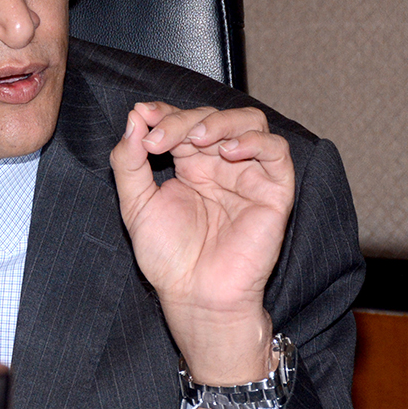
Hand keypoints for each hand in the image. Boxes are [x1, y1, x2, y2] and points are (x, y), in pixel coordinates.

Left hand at [110, 102, 294, 396]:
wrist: (194, 295)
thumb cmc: (168, 257)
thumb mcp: (136, 203)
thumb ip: (130, 160)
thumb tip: (134, 117)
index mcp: (191, 165)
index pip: (183, 122)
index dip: (165, 113)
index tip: (143, 116)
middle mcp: (221, 165)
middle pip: (211, 118)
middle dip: (183, 120)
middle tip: (160, 138)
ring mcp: (249, 175)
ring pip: (250, 122)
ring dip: (220, 122)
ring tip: (195, 138)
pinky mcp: (274, 191)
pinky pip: (277, 151)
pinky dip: (255, 142)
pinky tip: (228, 152)